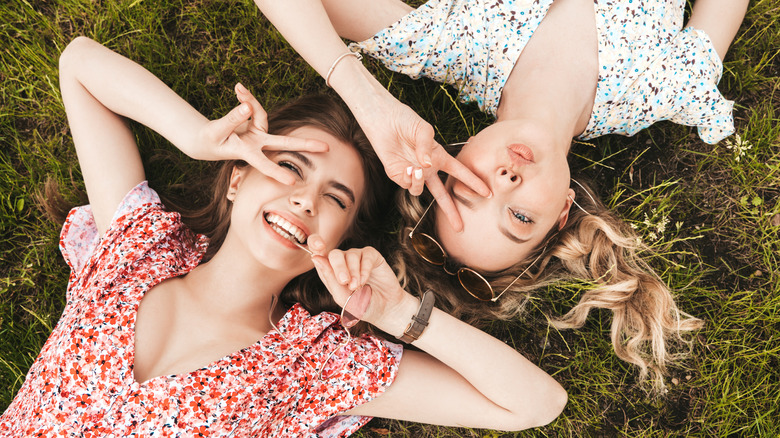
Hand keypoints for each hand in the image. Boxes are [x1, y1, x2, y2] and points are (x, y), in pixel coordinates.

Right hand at [194, 83, 328, 184]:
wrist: (206, 140)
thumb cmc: (211, 140)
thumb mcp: (216, 131)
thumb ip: (231, 120)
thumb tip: (247, 106)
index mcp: (246, 152)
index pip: (263, 163)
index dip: (276, 172)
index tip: (292, 182)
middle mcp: (257, 144)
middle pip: (284, 142)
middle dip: (305, 144)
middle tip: (327, 148)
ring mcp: (257, 133)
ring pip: (260, 113)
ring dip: (250, 99)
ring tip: (238, 88)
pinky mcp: (254, 123)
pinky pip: (252, 106)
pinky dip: (246, 97)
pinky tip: (238, 88)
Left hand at [307, 236, 413, 334]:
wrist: (384, 309)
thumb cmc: (361, 305)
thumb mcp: (342, 296)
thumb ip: (329, 278)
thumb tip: (315, 257)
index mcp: (331, 271)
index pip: (319, 255)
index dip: (316, 246)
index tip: (317, 252)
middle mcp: (343, 262)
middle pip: (335, 254)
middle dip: (338, 268)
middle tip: (345, 282)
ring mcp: (357, 258)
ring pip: (350, 255)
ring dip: (353, 273)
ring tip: (357, 287)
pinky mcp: (371, 256)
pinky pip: (365, 256)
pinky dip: (364, 269)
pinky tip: (365, 281)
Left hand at [356, 97, 490, 230]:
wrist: (384, 121)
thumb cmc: (406, 122)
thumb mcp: (423, 130)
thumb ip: (427, 148)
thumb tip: (426, 165)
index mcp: (440, 157)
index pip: (460, 173)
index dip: (474, 182)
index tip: (487, 193)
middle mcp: (428, 169)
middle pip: (443, 195)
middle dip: (451, 212)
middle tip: (460, 228)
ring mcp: (414, 174)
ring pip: (421, 191)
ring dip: (419, 182)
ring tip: (415, 168)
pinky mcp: (399, 176)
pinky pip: (408, 185)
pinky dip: (409, 179)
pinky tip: (407, 166)